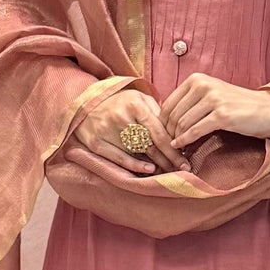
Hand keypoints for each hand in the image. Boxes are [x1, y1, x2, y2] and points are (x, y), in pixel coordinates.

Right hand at [63, 88, 190, 176]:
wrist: (84, 103)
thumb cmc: (119, 102)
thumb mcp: (139, 98)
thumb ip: (157, 112)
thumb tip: (176, 132)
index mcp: (134, 104)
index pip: (159, 132)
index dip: (174, 150)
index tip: (185, 162)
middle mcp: (120, 117)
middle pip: (150, 146)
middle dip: (168, 160)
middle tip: (181, 171)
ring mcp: (106, 131)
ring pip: (137, 153)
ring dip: (155, 165)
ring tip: (168, 171)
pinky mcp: (96, 143)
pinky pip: (119, 159)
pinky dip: (135, 167)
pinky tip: (149, 170)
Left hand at [159, 73, 269, 145]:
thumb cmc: (240, 106)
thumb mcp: (212, 96)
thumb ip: (191, 102)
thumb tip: (165, 119)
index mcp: (197, 79)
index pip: (168, 103)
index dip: (162, 122)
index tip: (162, 136)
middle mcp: (203, 85)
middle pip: (172, 115)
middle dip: (167, 133)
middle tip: (166, 147)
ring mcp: (213, 99)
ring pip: (182, 124)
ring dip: (175, 140)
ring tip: (174, 151)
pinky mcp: (222, 115)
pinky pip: (194, 131)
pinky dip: (185, 141)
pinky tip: (182, 148)